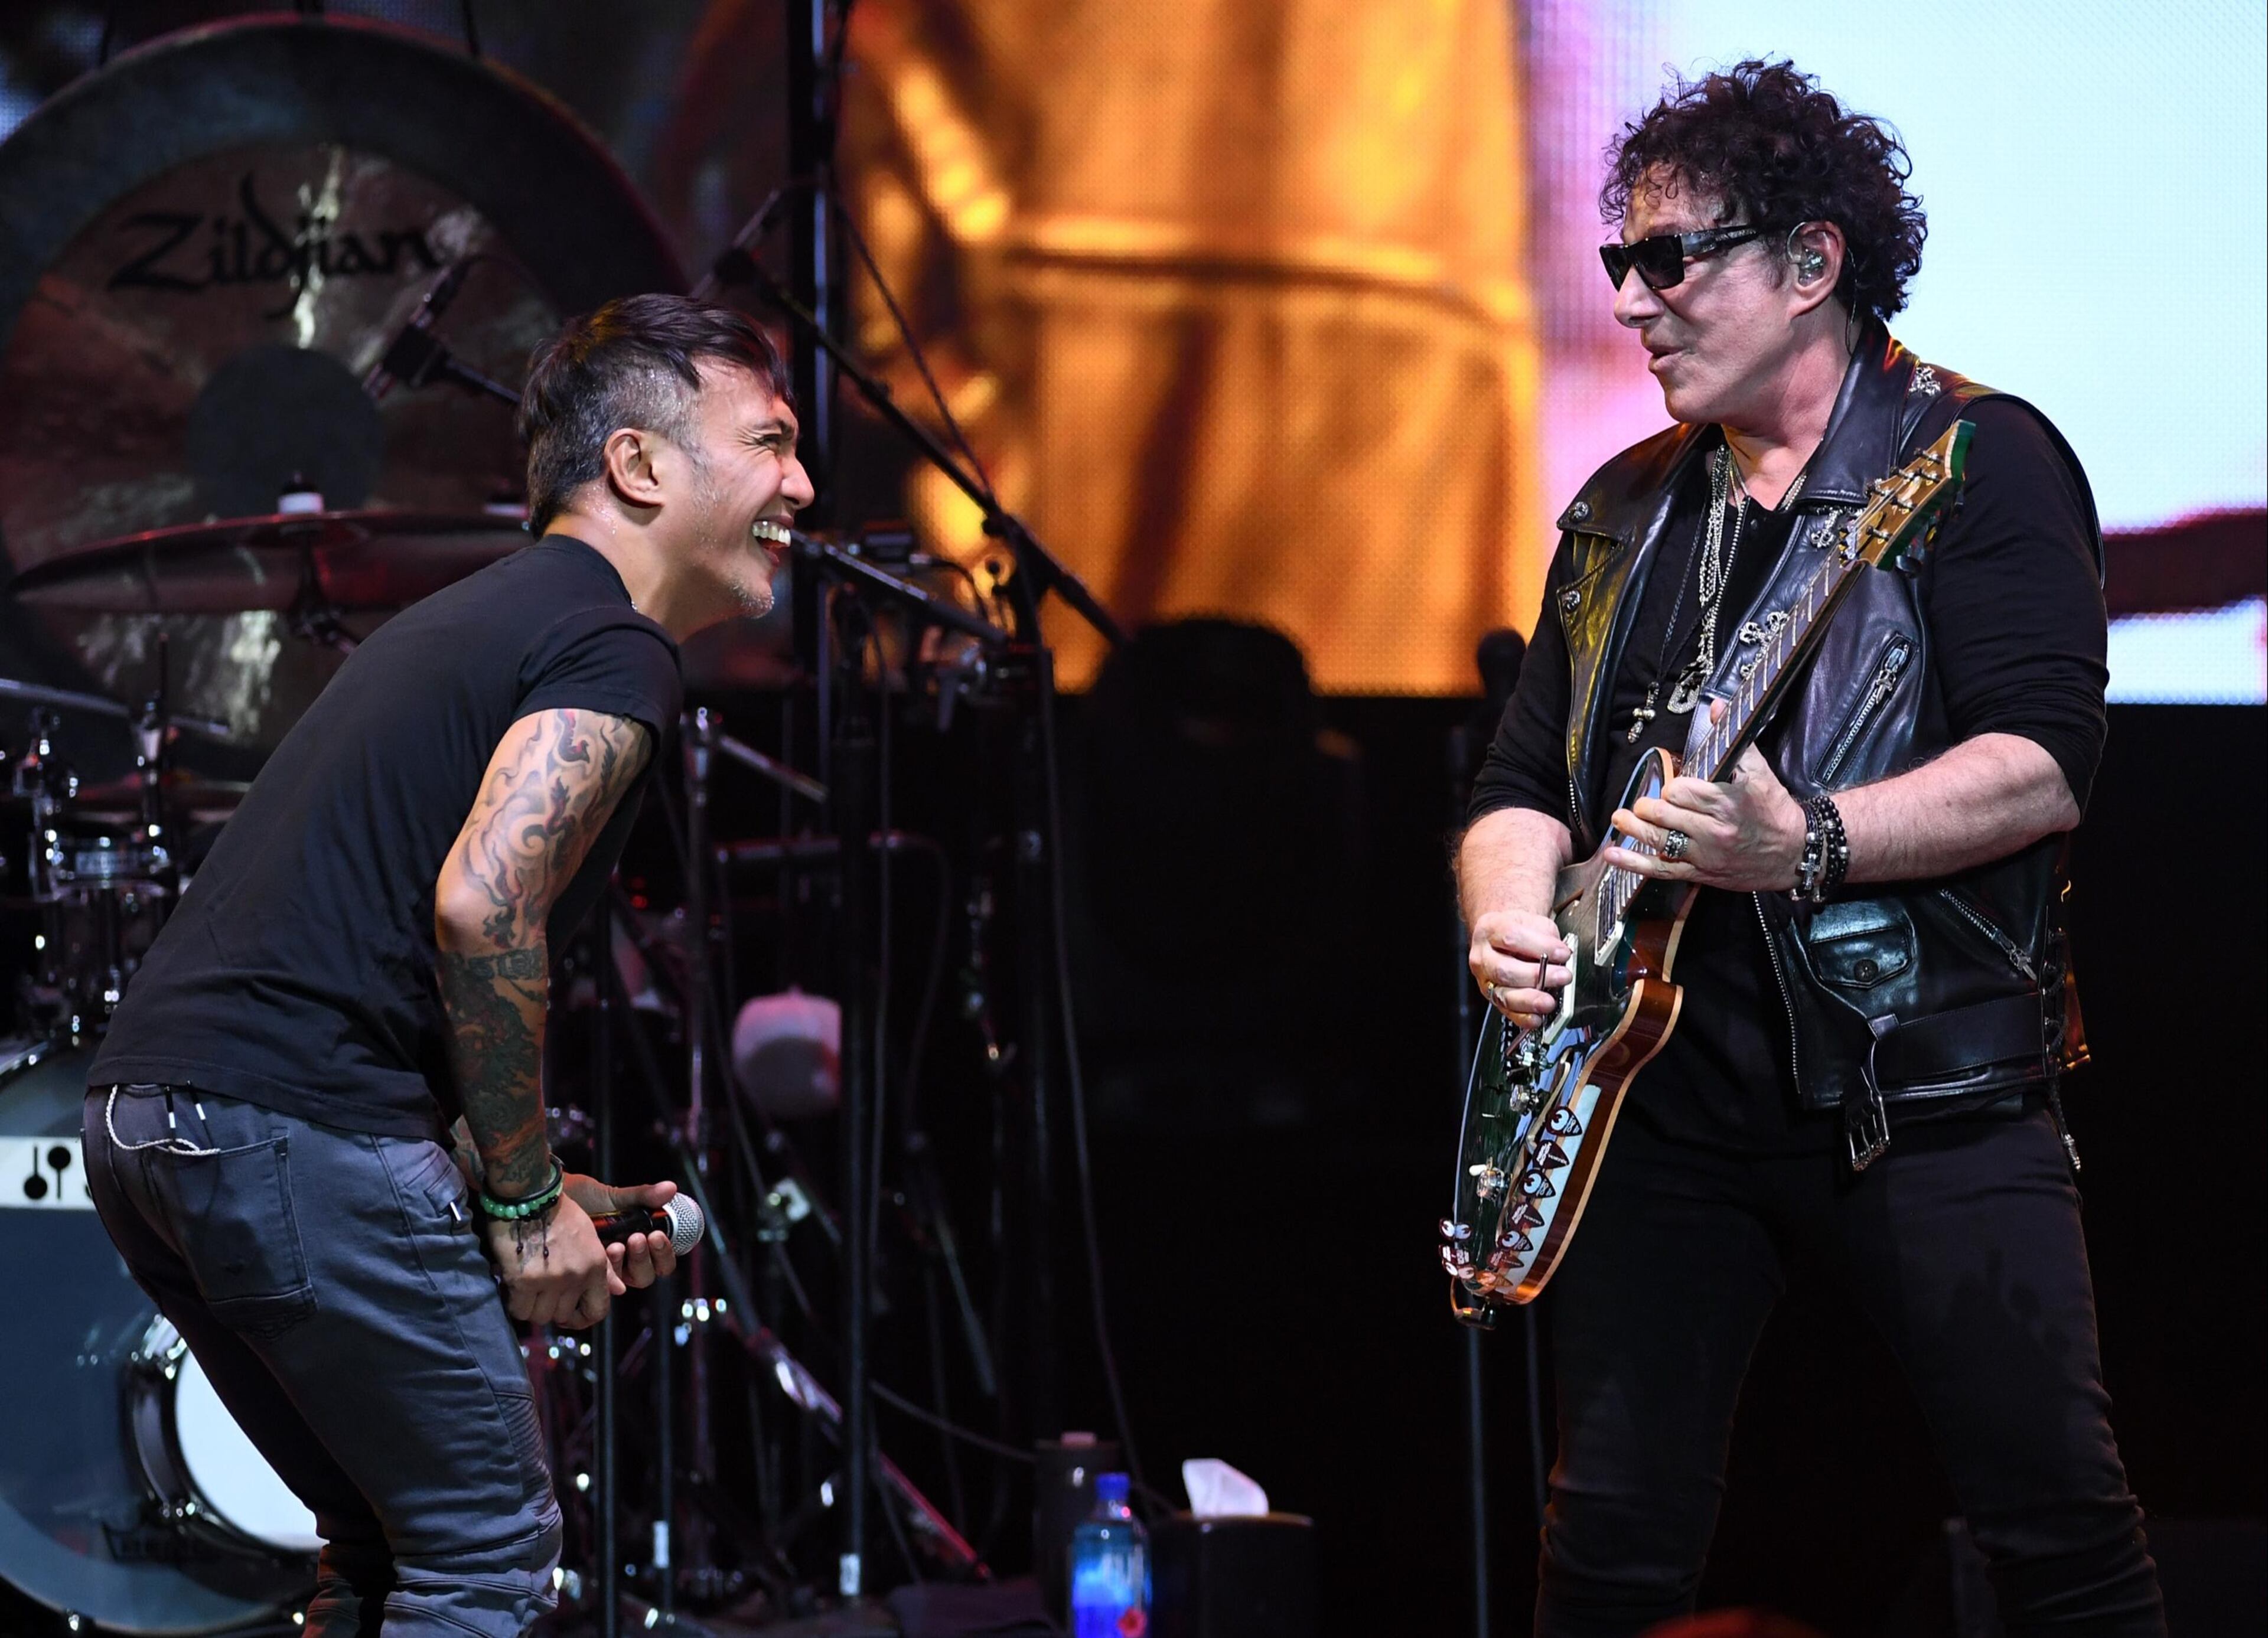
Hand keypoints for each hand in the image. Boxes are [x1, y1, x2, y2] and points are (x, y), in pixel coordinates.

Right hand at [483, 1186, 619, 1330]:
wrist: (530, 1194)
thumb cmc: (558, 1212)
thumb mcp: (589, 1236)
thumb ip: (602, 1268)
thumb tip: (620, 1291)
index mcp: (596, 1265)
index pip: (598, 1309)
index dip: (583, 1318)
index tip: (569, 1314)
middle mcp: (576, 1276)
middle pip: (562, 1316)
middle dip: (551, 1309)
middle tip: (540, 1295)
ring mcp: (550, 1281)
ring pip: (541, 1316)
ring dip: (531, 1307)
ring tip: (526, 1290)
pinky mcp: (524, 1281)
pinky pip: (519, 1310)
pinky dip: (515, 1303)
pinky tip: (513, 1288)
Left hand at [563, 1173, 680, 1292]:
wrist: (550, 1199)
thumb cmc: (583, 1197)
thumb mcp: (615, 1196)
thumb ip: (643, 1196)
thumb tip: (670, 1188)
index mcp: (638, 1240)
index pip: (661, 1260)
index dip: (664, 1253)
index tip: (657, 1235)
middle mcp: (624, 1259)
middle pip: (645, 1275)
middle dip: (644, 1258)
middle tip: (636, 1239)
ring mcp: (604, 1268)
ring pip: (625, 1282)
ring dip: (624, 1265)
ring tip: (617, 1245)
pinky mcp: (585, 1274)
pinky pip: (600, 1283)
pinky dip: (605, 1272)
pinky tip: (604, 1253)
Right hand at [1469, 908, 1572, 1031]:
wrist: (1503, 937)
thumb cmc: (1520, 929)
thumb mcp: (1534, 922)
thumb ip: (1547, 937)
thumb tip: (1561, 956)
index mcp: (1490, 930)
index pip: (1511, 938)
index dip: (1540, 946)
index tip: (1563, 953)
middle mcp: (1483, 957)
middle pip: (1504, 970)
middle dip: (1536, 976)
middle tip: (1561, 976)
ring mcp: (1486, 980)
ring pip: (1503, 994)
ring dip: (1530, 1000)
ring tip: (1549, 1001)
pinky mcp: (1493, 998)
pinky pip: (1506, 1011)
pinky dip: (1523, 1017)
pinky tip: (1536, 1018)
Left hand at [1606, 705, 1806, 890]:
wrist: (1795, 854)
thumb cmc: (1775, 811)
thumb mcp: (1760, 773)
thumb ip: (1735, 741)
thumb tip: (1716, 706)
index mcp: (1725, 803)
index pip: (1681, 791)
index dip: (1673, 787)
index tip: (1674, 787)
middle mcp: (1713, 831)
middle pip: (1665, 816)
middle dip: (1649, 807)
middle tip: (1644, 802)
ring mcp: (1705, 855)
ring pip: (1659, 841)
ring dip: (1633, 829)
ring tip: (1619, 817)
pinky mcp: (1700, 873)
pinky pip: (1662, 870)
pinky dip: (1633, 863)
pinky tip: (1612, 855)